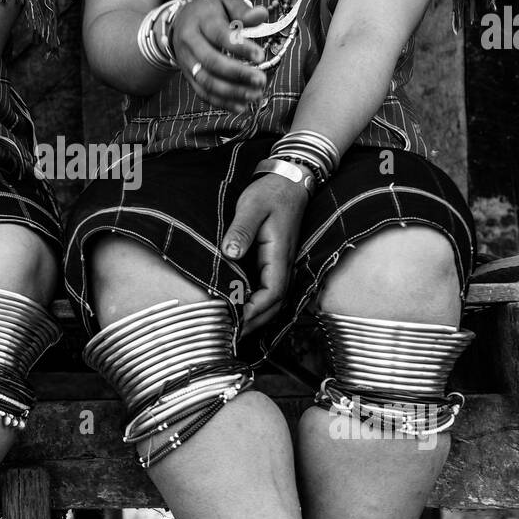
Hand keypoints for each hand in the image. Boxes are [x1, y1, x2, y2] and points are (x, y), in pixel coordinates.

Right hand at [171, 0, 269, 110]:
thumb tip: (262, 15)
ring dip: (231, 92)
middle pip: (211, 61)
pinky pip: (202, 93)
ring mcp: (187, 62)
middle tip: (261, 80)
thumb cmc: (209, 13)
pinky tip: (241, 106)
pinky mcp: (188, 76)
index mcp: (201, 21)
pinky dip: (222, 102)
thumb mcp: (225, 4)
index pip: (219, 35)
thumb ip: (243, 11)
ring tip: (255, 95)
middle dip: (237, 73)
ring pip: (206, 81)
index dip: (239, 47)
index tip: (261, 56)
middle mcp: (190, 42)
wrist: (179, 23)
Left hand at [222, 174, 309, 337]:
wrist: (288, 182)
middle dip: (254, 323)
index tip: (235, 323)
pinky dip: (256, 305)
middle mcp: (284, 265)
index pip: (272, 293)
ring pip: (273, 301)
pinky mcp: (274, 263)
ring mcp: (281, 265)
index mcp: (279, 255)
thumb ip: (242, 230)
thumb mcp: (252, 206)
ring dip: (256, 317)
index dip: (254, 312)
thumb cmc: (270, 192)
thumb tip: (230, 252)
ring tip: (233, 330)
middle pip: (274, 305)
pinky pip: (268, 291)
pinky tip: (239, 309)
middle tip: (230, 337)